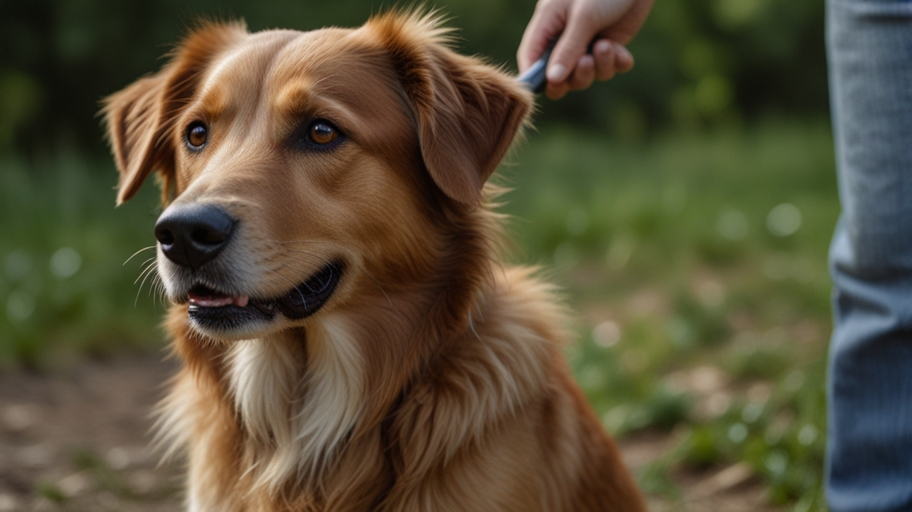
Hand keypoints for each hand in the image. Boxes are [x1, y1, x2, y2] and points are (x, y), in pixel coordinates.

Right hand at [518, 0, 653, 98]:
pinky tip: (623, 52)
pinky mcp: (610, 45)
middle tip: (587, 63)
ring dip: (599, 67)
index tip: (547, 87)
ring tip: (607, 47)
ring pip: (586, 75)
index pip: (530, 57)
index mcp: (547, 25)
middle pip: (559, 76)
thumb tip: (552, 80)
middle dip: (575, 76)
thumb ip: (568, 49)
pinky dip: (617, 64)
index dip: (534, 77)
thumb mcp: (583, 17)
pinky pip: (609, 68)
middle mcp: (564, 38)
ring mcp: (587, 44)